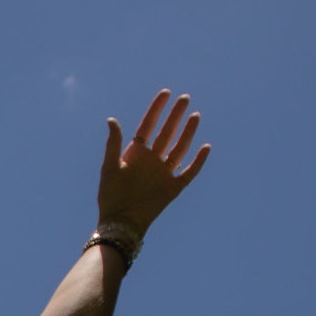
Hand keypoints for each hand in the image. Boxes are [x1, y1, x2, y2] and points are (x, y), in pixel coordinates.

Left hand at [97, 90, 209, 236]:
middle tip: (185, 98)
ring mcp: (163, 173)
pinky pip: (189, 172)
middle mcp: (152, 160)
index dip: (157, 109)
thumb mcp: (110, 166)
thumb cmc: (111, 196)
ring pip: (180, 147)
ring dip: (188, 132)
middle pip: (167, 132)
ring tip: (195, 115)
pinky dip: (198, 161)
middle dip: (176, 115)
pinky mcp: (173, 188)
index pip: (149, 125)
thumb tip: (112, 120)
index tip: (166, 93)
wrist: (120, 222)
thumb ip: (113, 143)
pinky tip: (205, 146)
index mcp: (136, 153)